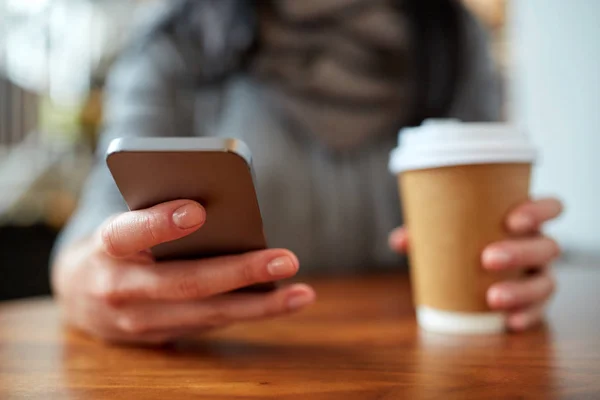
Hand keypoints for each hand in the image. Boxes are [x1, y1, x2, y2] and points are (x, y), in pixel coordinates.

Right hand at [52, 200, 315, 344]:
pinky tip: (280, 302)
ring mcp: (139, 322)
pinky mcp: (159, 339)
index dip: (161, 223)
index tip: (199, 210)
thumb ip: (160, 218)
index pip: (129, 233)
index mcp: (106, 248)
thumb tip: (222, 213)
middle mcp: (120, 289)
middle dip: (239, 274)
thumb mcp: (124, 224)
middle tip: (286, 260)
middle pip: (185, 283)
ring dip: (258, 306)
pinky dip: (246, 313)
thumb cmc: (115, 245)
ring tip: (301, 293)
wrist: (79, 295)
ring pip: (205, 315)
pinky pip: (208, 325)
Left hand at [388, 198, 562, 331]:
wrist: (473, 270)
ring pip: (546, 282)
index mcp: (523, 221)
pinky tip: (508, 322)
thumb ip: (425, 232)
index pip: (550, 207)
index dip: (539, 211)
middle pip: (547, 247)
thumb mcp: (448, 232)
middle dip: (520, 252)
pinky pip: (540, 311)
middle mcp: (538, 246)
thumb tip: (398, 240)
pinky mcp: (535, 301)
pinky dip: (526, 316)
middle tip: (486, 259)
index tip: (512, 220)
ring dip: (522, 290)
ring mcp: (540, 274)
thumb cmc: (465, 241)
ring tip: (493, 298)